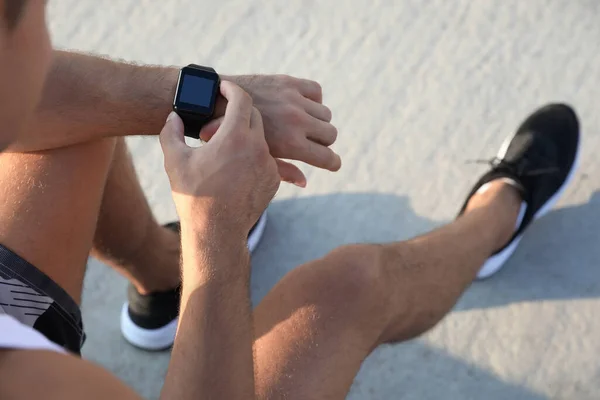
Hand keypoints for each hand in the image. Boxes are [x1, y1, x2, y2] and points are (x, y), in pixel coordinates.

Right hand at [160, 81, 279, 236]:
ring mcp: (268, 165)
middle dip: (240, 111)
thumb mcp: (175, 160)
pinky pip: (266, 159)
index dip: (232, 88)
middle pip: (255, 116)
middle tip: (224, 113)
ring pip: (261, 138)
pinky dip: (253, 156)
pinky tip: (236, 165)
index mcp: (235, 136)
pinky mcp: (274, 180)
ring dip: (247, 136)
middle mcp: (258, 147)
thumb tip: (173, 116)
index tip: (224, 86)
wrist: (216, 231)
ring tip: (228, 144)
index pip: (242, 99)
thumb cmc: (194, 195)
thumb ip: (171, 132)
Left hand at [202, 75, 341, 186]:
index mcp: (291, 144)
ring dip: (318, 121)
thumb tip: (305, 182)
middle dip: (324, 142)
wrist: (212, 103)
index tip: (332, 163)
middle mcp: (297, 121)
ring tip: (304, 125)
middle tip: (312, 143)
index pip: (328, 157)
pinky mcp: (289, 83)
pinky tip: (300, 105)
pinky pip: (316, 91)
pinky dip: (312, 98)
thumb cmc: (231, 140)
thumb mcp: (258, 160)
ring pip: (326, 114)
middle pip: (331, 134)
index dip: (333, 163)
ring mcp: (294, 100)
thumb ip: (284, 171)